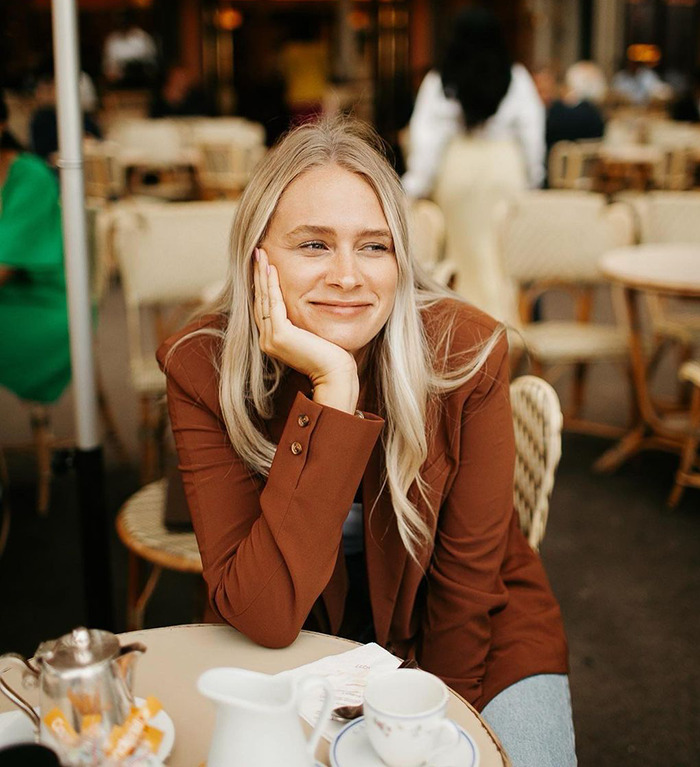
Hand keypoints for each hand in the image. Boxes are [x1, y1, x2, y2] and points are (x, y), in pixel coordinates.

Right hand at [253, 248, 358, 412]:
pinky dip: (272, 285)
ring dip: (262, 274)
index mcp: (273, 340)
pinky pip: (273, 304)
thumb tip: (309, 303)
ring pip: (264, 299)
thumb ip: (304, 321)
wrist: (336, 374)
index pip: (265, 306)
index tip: (264, 263)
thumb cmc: (332, 356)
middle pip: (259, 300)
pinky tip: (271, 268)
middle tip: (258, 251)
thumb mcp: (313, 333)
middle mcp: (267, 340)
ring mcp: (271, 339)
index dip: (262, 284)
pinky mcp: (279, 335)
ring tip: (261, 254)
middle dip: (258, 274)